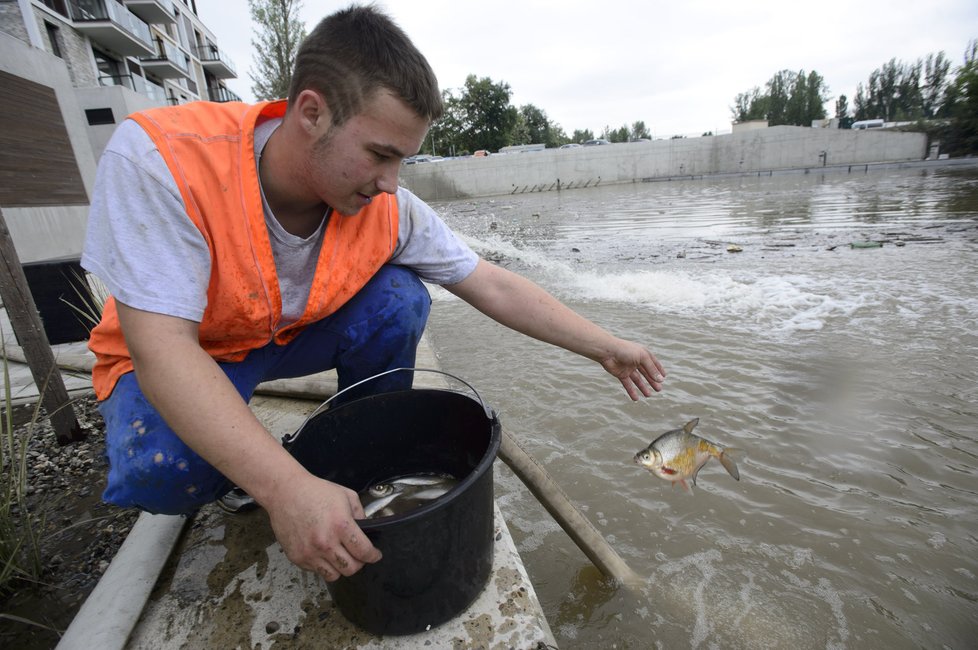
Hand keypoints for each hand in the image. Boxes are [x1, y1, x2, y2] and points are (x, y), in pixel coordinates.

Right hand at [263, 472, 381, 580]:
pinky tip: (323, 552)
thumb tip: (367, 531)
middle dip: (359, 563)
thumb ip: (360, 515)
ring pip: (334, 576)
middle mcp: (325, 543)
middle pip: (350, 569)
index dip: (373, 556)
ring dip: (341, 568)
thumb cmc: (315, 491)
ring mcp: (310, 552)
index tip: (375, 555)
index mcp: (340, 525)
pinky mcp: (297, 557)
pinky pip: (316, 571)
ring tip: (340, 556)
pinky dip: (323, 565)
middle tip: (358, 556)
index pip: (363, 552)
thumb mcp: (346, 496)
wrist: (285, 492)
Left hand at [599, 339, 665, 399]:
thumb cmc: (626, 350)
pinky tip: (636, 399)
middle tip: (659, 389)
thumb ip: (651, 369)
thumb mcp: (642, 358)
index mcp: (642, 354)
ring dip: (643, 387)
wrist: (607, 351)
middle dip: (652, 381)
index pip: (653, 362)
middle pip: (646, 373)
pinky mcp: (621, 374)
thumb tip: (660, 380)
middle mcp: (636, 361)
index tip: (664, 377)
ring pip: (637, 380)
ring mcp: (628, 368)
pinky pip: (628, 384)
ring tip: (649, 395)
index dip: (658, 369)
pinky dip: (632, 391)